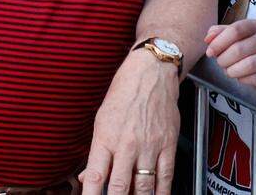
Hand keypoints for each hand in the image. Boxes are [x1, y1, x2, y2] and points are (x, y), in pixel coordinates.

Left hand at [79, 49, 178, 194]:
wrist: (151, 72)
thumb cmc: (124, 92)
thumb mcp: (101, 119)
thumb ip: (96, 152)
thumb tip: (88, 176)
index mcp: (106, 138)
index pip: (96, 177)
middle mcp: (127, 144)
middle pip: (120, 187)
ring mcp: (149, 145)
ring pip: (144, 187)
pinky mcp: (168, 144)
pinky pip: (166, 177)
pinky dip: (161, 193)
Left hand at [205, 19, 255, 87]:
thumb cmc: (252, 48)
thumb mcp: (237, 36)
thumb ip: (220, 33)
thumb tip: (208, 38)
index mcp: (254, 26)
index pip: (234, 30)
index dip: (218, 42)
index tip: (210, 52)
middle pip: (238, 49)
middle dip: (223, 60)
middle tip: (221, 63)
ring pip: (248, 65)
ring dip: (232, 71)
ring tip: (229, 71)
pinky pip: (255, 78)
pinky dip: (243, 80)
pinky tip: (241, 76)